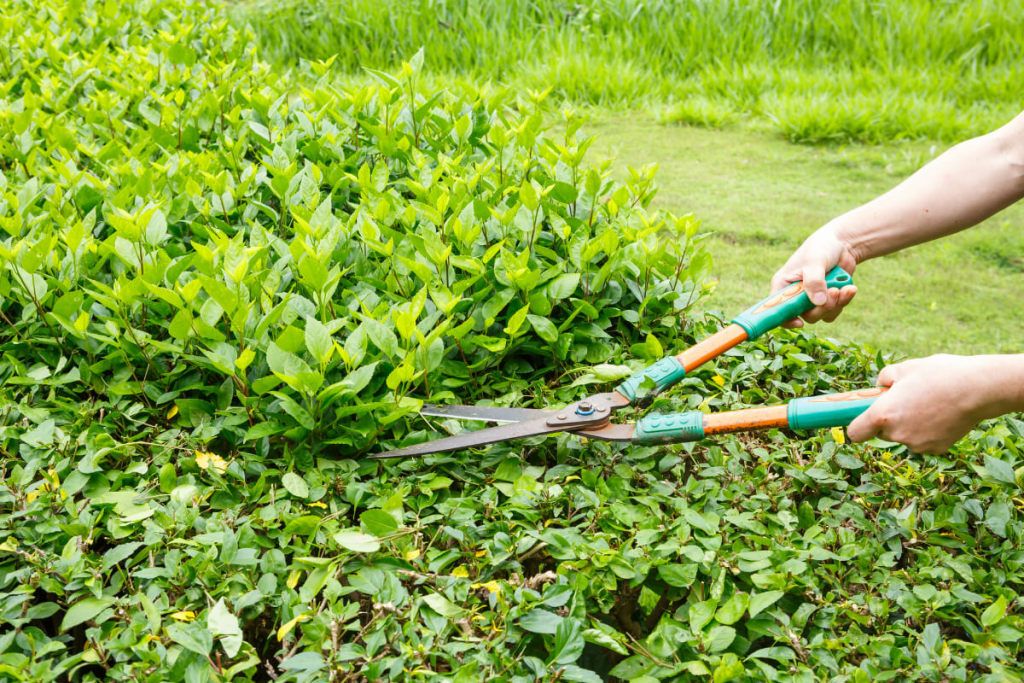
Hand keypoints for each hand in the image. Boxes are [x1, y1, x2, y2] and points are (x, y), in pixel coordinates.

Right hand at [771, 224, 858, 327]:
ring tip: (844, 288)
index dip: (785, 319)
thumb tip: (818, 302)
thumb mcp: (814, 261)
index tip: (799, 322)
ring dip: (836, 304)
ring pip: (821, 315)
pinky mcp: (827, 300)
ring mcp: (811, 299)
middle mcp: (795, 295)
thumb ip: (814, 281)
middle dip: (821, 308)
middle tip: (833, 293)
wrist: (842, 244)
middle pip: (804, 315)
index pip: (776, 308)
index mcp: (783, 285)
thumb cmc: (820, 248)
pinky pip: (834, 311)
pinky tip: (849, 288)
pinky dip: (844, 301)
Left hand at [846, 354, 1008, 452]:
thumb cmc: (939, 374)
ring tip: (927, 404)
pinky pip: (922, 441)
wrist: (978, 389)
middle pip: (880, 433)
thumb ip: (884, 379)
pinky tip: (940, 414)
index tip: (860, 418)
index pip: (855, 432)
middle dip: (886, 420)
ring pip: (903, 436)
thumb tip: (881, 387)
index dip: (857, 425)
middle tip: (903, 401)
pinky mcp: (935, 449)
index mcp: (883, 414)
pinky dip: (926, 431)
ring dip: (908, 425)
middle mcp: (897, 434)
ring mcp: (916, 444)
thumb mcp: (904, 368)